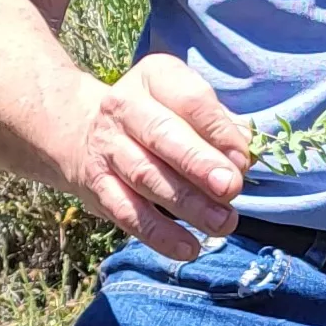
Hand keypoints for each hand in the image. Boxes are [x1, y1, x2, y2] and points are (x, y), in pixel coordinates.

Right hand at [73, 54, 251, 257]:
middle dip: (198, 164)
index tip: (243, 160)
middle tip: (231, 188)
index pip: (189, 99)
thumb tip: (245, 154)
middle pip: (162, 136)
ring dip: (187, 203)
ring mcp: (107, 147)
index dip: (218, 130)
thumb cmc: (156, 116)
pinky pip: (127, 211)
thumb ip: (219, 125)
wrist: (81, 131)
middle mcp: (124, 107)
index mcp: (154, 78)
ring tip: (222, 223)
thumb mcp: (183, 104)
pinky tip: (187, 247)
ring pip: (146, 176)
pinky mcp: (96, 186)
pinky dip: (158, 234)